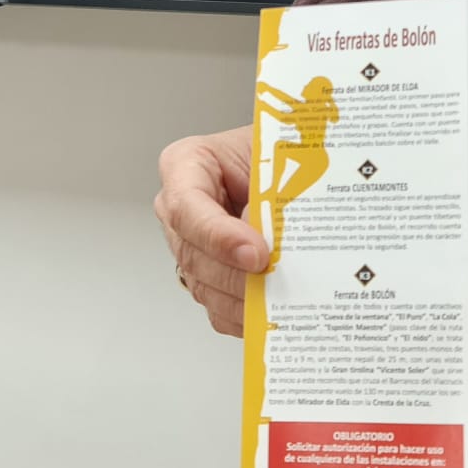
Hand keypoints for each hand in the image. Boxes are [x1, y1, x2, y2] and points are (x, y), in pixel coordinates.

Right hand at [155, 125, 266, 336]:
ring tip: (283, 299)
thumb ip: (270, 189)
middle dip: (238, 275)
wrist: (287, 164)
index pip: (187, 206)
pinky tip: (273, 311)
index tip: (256, 254)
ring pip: (206, 286)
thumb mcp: (275, 156)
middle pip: (194, 254)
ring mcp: (190, 246)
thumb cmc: (276, 152)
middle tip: (277, 280)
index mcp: (186, 165)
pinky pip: (219, 308)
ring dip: (245, 299)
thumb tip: (279, 236)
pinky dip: (246, 315)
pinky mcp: (206, 277)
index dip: (219, 236)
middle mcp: (180, 209)